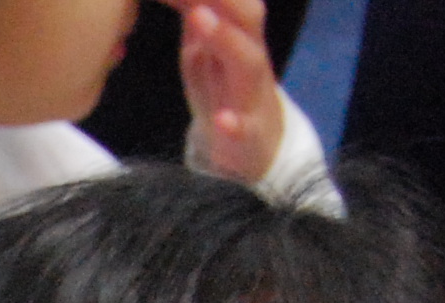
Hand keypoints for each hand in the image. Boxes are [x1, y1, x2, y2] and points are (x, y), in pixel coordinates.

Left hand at [167, 0, 283, 183]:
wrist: (254, 145)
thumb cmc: (223, 88)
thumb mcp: (202, 49)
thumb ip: (190, 14)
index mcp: (239, 33)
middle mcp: (250, 56)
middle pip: (247, 17)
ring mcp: (252, 95)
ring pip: (248, 63)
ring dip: (225, 39)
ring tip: (197, 18)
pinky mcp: (250, 135)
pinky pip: (246, 128)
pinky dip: (235, 124)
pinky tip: (223, 121)